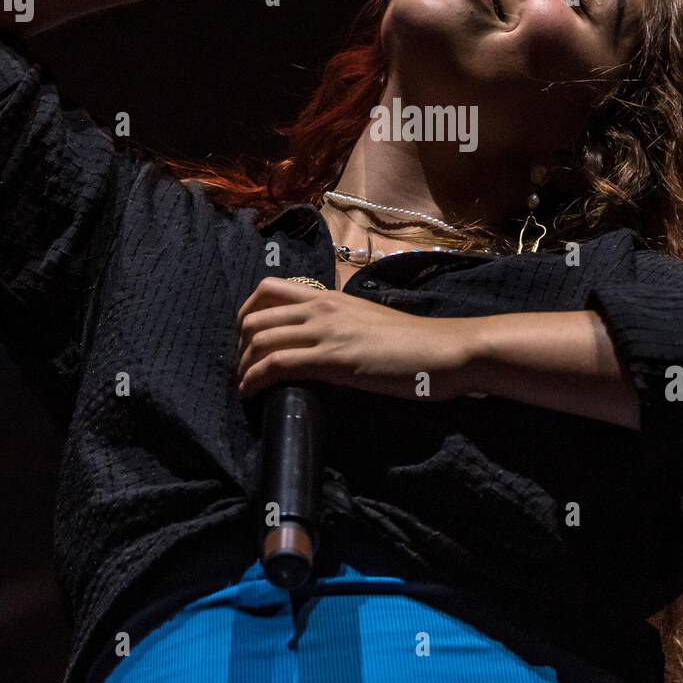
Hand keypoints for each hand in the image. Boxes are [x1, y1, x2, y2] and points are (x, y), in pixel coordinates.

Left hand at [235, 278, 477, 401]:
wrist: (443, 350)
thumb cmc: (413, 343)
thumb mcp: (366, 323)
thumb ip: (338, 327)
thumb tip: (316, 346)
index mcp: (330, 297)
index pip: (268, 288)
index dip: (247, 313)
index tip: (247, 340)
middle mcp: (322, 308)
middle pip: (255, 315)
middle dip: (240, 345)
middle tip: (245, 369)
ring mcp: (326, 331)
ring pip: (260, 340)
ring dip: (243, 366)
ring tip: (245, 385)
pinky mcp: (332, 359)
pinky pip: (276, 364)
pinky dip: (254, 380)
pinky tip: (251, 394)